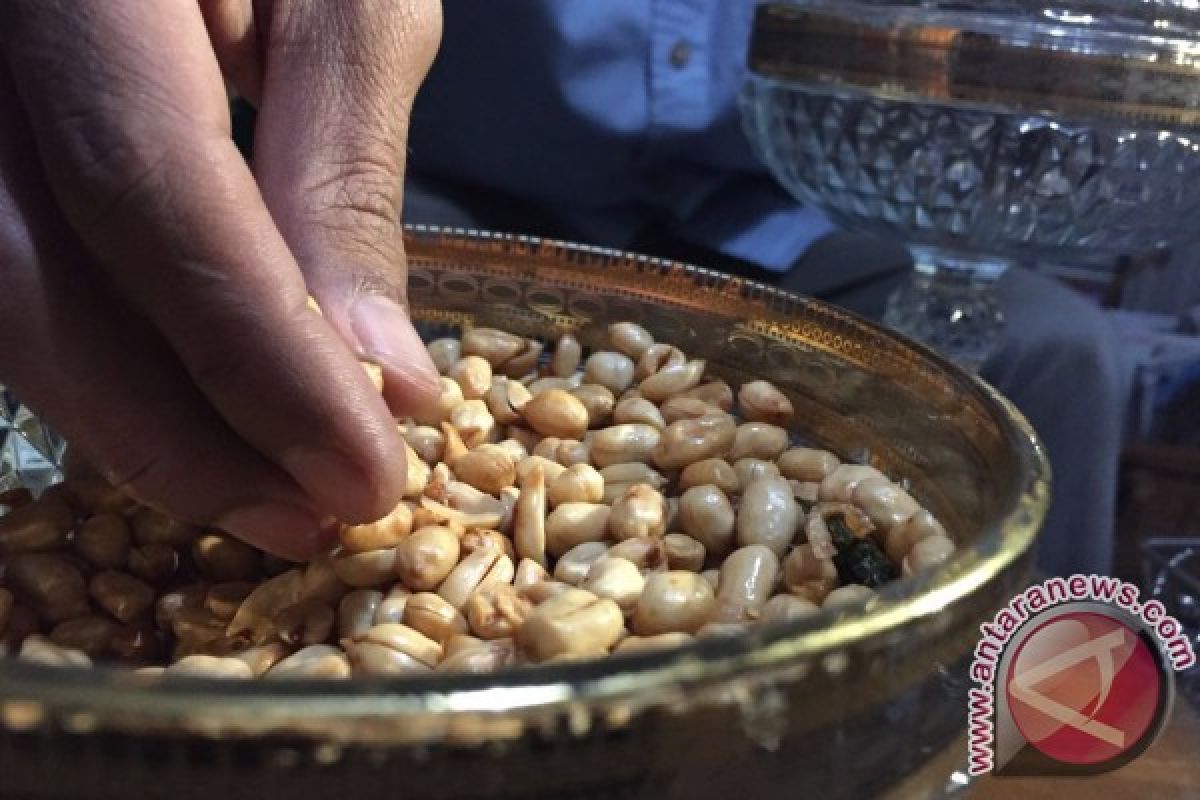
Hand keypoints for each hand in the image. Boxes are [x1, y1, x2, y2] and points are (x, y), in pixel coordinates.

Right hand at [0, 0, 442, 558]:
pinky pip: (11, 271)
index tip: (364, 475)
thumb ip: (343, 179)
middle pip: (27, 276)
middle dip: (176, 431)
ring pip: (3, 295)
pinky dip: (103, 360)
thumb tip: (377, 380)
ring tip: (264, 494)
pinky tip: (194, 417)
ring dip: (133, 421)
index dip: (259, 357)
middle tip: (307, 519)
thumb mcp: (348, 8)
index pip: (148, 193)